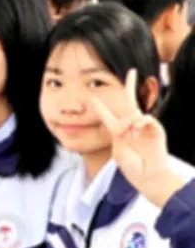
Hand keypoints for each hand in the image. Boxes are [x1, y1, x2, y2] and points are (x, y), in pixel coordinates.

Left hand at [91, 69, 183, 206]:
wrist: (146, 176)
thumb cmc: (130, 166)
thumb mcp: (118, 151)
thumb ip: (119, 135)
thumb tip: (129, 122)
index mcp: (117, 132)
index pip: (107, 116)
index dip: (100, 106)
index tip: (93, 96)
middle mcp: (131, 126)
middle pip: (129, 102)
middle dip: (130, 86)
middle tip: (132, 72)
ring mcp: (144, 127)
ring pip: (136, 112)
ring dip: (130, 121)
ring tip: (130, 132)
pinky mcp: (156, 130)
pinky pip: (148, 119)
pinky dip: (142, 122)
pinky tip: (138, 129)